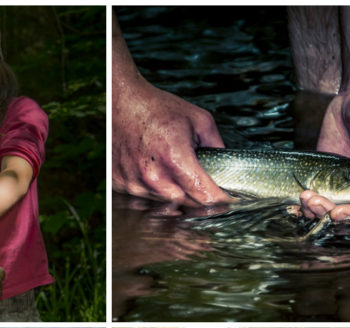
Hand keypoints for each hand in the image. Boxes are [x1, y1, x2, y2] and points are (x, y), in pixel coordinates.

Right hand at [113, 77, 231, 204]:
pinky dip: (157, 191)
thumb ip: (217, 146)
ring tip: (177, 175)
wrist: (120, 102)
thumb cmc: (157, 108)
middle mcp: (152, 176)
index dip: (221, 200)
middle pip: (187, 204)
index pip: (204, 195)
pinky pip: (146, 198)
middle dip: (200, 199)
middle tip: (208, 190)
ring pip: (166, 204)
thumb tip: (227, 168)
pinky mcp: (122, 185)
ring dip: (177, 195)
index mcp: (174, 158)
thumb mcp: (199, 120)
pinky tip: (158, 174)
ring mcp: (135, 183)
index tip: (229, 200)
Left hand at [300, 83, 349, 220]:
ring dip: (317, 210)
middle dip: (333, 212)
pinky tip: (298, 198)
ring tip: (304, 196)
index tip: (342, 212)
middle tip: (315, 201)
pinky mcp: (328, 180)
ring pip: (334, 209)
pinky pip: (319, 199)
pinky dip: (307, 205)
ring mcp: (347, 185)